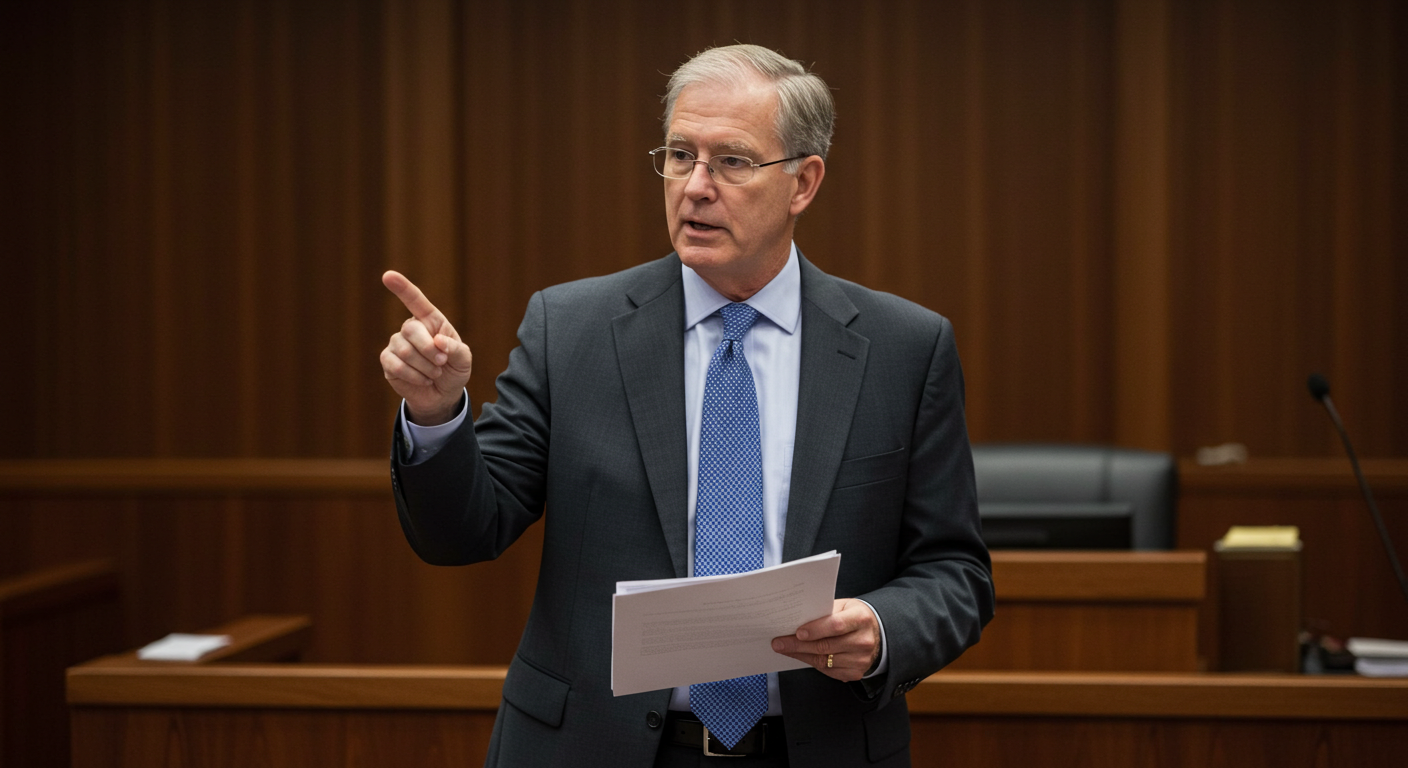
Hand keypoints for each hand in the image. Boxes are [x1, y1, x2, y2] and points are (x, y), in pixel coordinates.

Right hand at [379, 271, 472, 424]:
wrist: (442, 395)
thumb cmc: (453, 370)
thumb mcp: (464, 360)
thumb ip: (456, 349)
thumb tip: (438, 341)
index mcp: (430, 320)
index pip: (415, 300)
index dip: (402, 287)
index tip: (388, 276)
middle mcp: (411, 328)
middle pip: (411, 329)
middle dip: (430, 350)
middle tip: (442, 363)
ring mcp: (397, 343)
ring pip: (405, 351)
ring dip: (425, 367)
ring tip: (435, 373)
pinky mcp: (388, 361)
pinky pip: (396, 365)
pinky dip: (414, 376)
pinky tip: (423, 379)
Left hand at [771, 598, 880, 681]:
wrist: (878, 635)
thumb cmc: (856, 617)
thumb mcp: (845, 606)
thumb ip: (825, 612)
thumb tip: (797, 619)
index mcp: (861, 619)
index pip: (836, 625)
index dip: (815, 630)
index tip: (797, 632)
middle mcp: (863, 641)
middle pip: (826, 646)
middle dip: (798, 645)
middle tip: (779, 643)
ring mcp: (861, 659)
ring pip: (824, 661)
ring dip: (801, 655)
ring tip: (785, 649)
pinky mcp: (856, 673)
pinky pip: (828, 671)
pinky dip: (812, 663)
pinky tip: (801, 656)